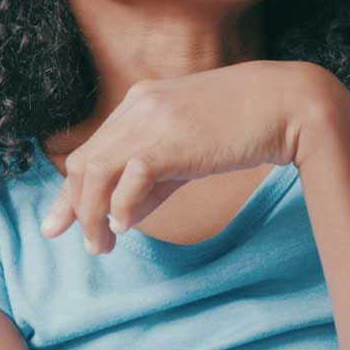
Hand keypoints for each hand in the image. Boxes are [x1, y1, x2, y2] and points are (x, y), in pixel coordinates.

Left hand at [39, 60, 347, 253]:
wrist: (288, 103)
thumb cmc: (244, 125)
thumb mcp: (190, 148)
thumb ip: (155, 178)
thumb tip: (122, 216)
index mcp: (139, 104)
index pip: (91, 150)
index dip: (72, 191)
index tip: (61, 223)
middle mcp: (137, 108)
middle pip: (84, 162)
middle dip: (73, 207)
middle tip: (80, 243)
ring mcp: (151, 121)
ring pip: (97, 171)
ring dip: (92, 214)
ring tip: (100, 245)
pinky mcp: (171, 140)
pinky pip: (129, 176)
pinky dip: (120, 205)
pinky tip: (123, 226)